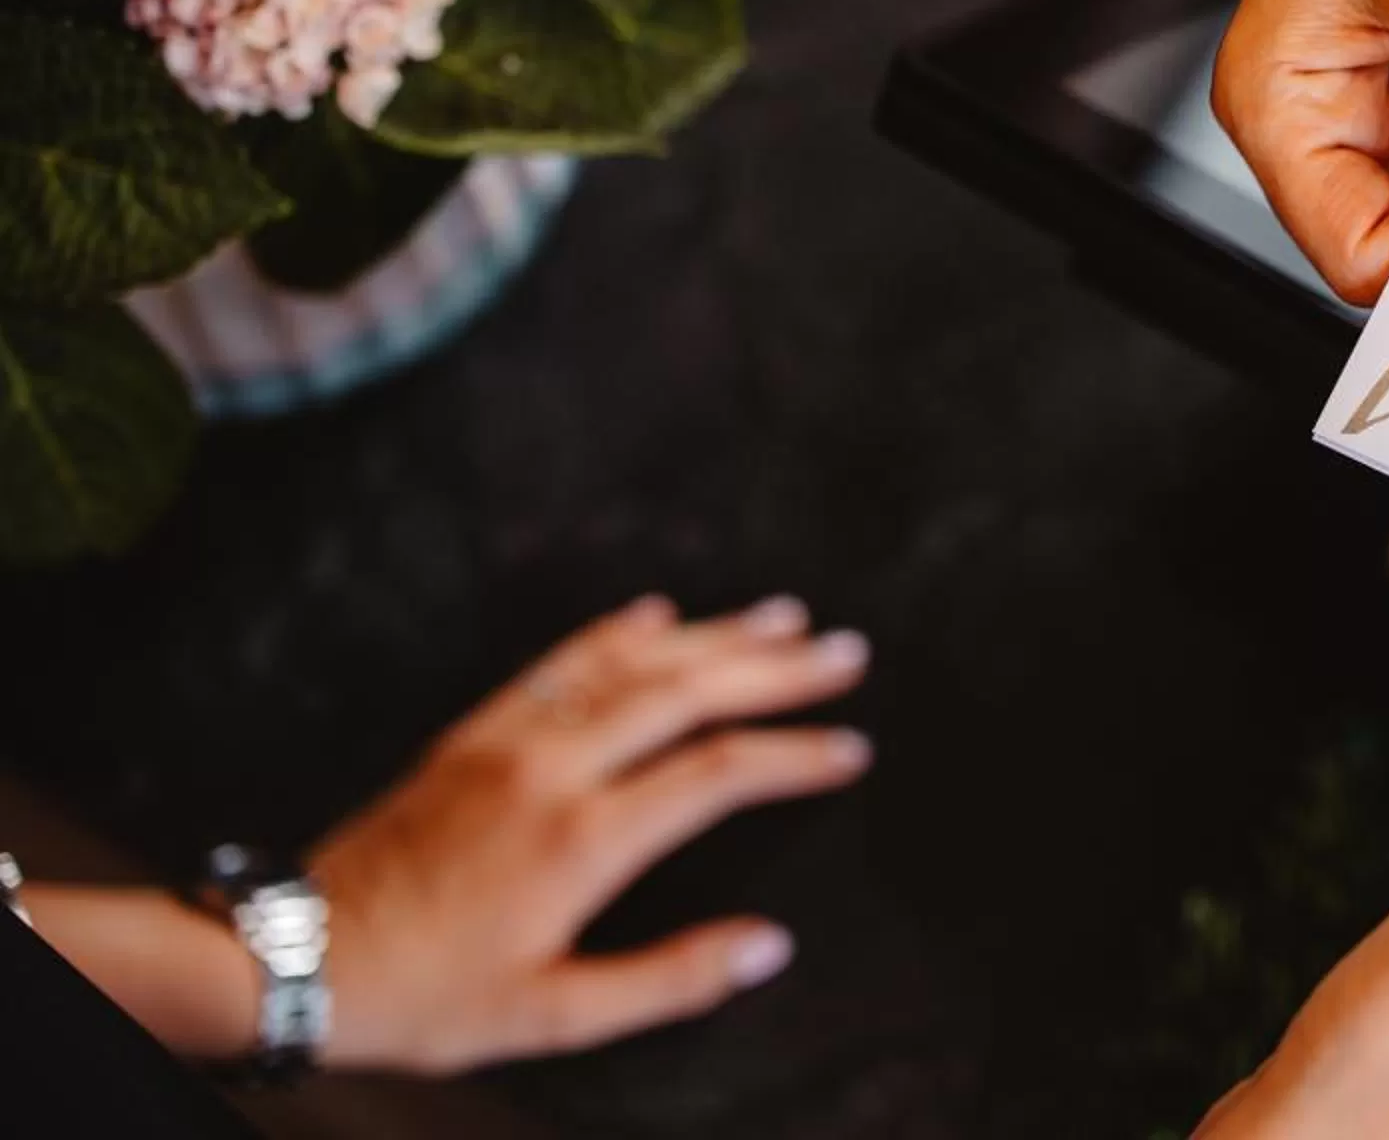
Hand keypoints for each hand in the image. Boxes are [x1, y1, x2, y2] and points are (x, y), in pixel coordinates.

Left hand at [303, 594, 871, 1072]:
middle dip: (775, 667)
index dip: (794, 756)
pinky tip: (658, 612)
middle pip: (686, 692)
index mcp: (580, 840)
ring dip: (713, 634)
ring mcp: (508, 741)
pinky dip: (616, 632)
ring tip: (782, 615)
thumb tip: (769, 945)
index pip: (717, 774)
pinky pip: (559, 662)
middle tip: (845, 651)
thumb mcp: (552, 1016)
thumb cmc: (427, 998)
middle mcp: (551, 770)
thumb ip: (668, 979)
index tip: (851, 748)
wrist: (297, 959)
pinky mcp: (472, 734)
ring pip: (630, 663)